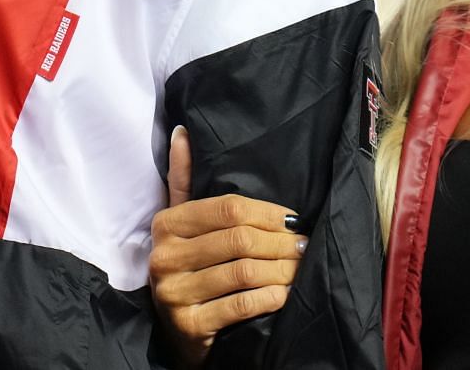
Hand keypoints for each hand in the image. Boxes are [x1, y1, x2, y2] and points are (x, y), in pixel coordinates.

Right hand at [148, 125, 303, 367]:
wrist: (179, 336)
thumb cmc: (190, 270)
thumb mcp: (182, 226)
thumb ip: (184, 181)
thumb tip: (182, 133)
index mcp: (166, 225)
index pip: (228, 208)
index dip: (268, 212)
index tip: (294, 219)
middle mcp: (165, 257)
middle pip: (239, 239)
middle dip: (280, 242)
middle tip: (304, 245)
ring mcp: (174, 294)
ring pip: (244, 271)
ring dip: (282, 269)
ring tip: (299, 267)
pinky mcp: (190, 326)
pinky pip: (242, 304)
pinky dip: (271, 297)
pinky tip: (284, 293)